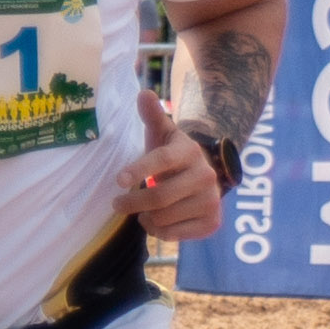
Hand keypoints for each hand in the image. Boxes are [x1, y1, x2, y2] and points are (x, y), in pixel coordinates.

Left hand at [123, 88, 226, 243]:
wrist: (206, 176)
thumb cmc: (173, 154)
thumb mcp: (163, 134)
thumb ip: (153, 115)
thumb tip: (143, 94)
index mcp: (189, 151)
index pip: (162, 160)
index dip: (139, 169)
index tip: (118, 180)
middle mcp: (205, 176)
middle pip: (160, 196)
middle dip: (131, 202)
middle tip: (116, 204)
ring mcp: (211, 200)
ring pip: (164, 218)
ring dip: (144, 218)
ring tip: (141, 211)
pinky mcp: (212, 222)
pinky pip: (175, 234)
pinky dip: (159, 231)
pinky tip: (156, 221)